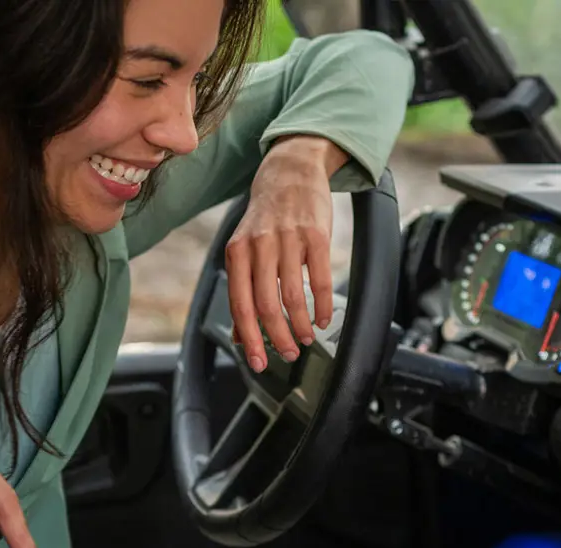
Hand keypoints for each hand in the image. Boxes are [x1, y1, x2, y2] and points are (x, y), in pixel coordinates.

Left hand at [224, 135, 348, 371]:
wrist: (291, 172)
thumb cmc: (266, 218)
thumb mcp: (244, 248)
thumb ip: (242, 289)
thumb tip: (238, 335)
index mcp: (237, 252)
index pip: (240, 304)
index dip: (249, 338)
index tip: (258, 362)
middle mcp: (259, 245)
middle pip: (266, 305)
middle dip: (277, 338)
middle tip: (287, 353)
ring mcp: (289, 239)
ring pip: (293, 296)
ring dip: (301, 326)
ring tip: (306, 339)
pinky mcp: (317, 235)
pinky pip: (320, 280)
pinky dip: (322, 306)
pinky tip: (323, 319)